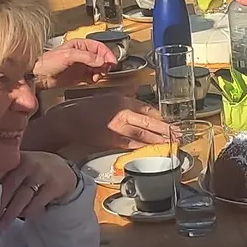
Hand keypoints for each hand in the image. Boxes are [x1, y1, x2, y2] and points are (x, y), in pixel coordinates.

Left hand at [0, 150, 77, 227]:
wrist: (64, 170)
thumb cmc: (35, 171)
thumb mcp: (19, 167)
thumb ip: (3, 174)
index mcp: (16, 158)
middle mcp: (28, 163)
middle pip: (9, 187)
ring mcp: (42, 174)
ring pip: (22, 197)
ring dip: (11, 213)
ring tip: (3, 224)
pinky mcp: (54, 186)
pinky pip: (36, 203)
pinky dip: (28, 212)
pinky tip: (22, 216)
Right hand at [29, 93, 171, 153]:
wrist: (68, 120)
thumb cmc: (86, 107)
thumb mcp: (109, 97)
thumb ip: (126, 100)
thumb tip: (141, 106)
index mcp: (122, 101)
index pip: (147, 110)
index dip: (161, 118)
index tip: (170, 123)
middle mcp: (122, 114)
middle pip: (149, 123)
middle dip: (165, 130)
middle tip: (179, 135)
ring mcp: (117, 128)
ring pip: (143, 135)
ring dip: (158, 141)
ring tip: (171, 144)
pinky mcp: (111, 141)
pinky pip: (131, 145)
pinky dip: (143, 147)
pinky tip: (152, 150)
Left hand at [33, 40, 116, 88]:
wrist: (38, 76)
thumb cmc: (47, 62)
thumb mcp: (68, 55)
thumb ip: (85, 57)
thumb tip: (101, 59)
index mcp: (79, 45)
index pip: (98, 47)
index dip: (107, 53)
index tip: (112, 61)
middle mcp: (82, 54)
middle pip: (100, 57)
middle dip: (105, 63)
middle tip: (105, 69)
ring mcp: (81, 65)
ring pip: (98, 67)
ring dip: (101, 72)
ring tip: (98, 76)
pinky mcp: (79, 76)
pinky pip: (93, 76)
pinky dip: (96, 78)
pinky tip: (93, 80)